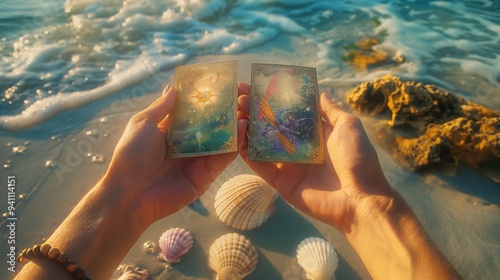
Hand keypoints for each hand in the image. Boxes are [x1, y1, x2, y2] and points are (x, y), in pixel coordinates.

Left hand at [105, 85, 245, 227]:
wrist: (130, 193)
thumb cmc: (131, 155)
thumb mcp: (143, 124)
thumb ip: (162, 108)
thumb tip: (173, 88)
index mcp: (171, 132)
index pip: (193, 114)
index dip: (206, 101)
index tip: (221, 87)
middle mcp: (187, 146)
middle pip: (210, 127)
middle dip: (225, 113)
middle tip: (241, 96)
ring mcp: (198, 161)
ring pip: (221, 141)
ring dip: (234, 127)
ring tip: (246, 110)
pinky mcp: (206, 175)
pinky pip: (223, 159)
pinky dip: (234, 145)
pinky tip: (242, 129)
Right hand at [238, 84, 390, 232]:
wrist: (360, 198)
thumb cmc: (357, 158)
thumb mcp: (347, 126)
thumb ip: (331, 110)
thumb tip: (321, 92)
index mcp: (313, 133)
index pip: (287, 113)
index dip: (272, 100)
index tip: (255, 86)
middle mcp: (297, 147)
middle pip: (270, 127)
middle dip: (254, 112)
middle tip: (239, 98)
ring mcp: (287, 165)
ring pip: (261, 145)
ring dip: (246, 130)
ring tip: (234, 114)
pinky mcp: (280, 182)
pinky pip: (260, 166)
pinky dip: (247, 153)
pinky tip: (236, 138)